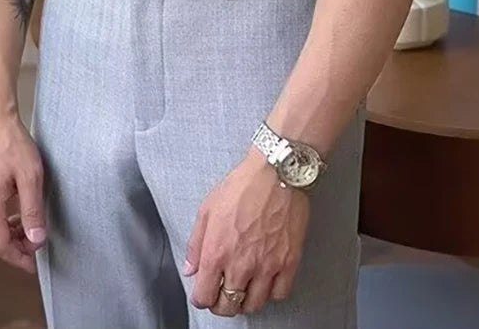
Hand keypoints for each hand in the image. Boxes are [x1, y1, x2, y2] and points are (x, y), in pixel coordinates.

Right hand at [0, 111, 45, 273]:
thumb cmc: (11, 142)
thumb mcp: (30, 176)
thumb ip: (33, 209)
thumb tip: (37, 239)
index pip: (0, 246)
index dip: (19, 258)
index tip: (35, 262)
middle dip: (14, 249)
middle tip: (36, 242)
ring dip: (8, 236)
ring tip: (30, 225)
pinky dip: (1, 223)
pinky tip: (17, 211)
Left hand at [184, 149, 309, 316]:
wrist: (276, 172)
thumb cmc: (243, 185)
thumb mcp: (207, 208)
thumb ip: (196, 242)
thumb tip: (191, 268)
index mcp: (216, 251)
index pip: (204, 296)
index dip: (201, 298)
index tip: (204, 293)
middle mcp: (240, 264)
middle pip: (228, 306)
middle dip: (222, 303)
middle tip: (222, 293)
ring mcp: (266, 266)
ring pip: (253, 305)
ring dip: (246, 301)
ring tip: (244, 288)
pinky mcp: (288, 262)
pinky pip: (279, 294)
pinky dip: (271, 293)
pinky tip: (266, 281)